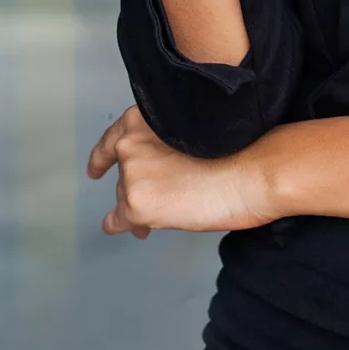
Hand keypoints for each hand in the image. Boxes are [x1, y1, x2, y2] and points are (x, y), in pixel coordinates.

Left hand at [86, 105, 278, 237]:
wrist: (251, 172)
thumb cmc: (236, 150)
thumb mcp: (189, 132)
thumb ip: (164, 144)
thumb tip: (156, 170)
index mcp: (143, 120)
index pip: (113, 139)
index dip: (103, 158)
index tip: (97, 169)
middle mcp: (130, 145)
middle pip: (124, 175)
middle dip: (137, 188)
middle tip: (157, 199)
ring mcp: (131, 176)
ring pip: (126, 198)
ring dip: (140, 207)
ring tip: (167, 213)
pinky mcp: (136, 206)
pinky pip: (118, 221)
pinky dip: (121, 226)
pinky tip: (129, 229)